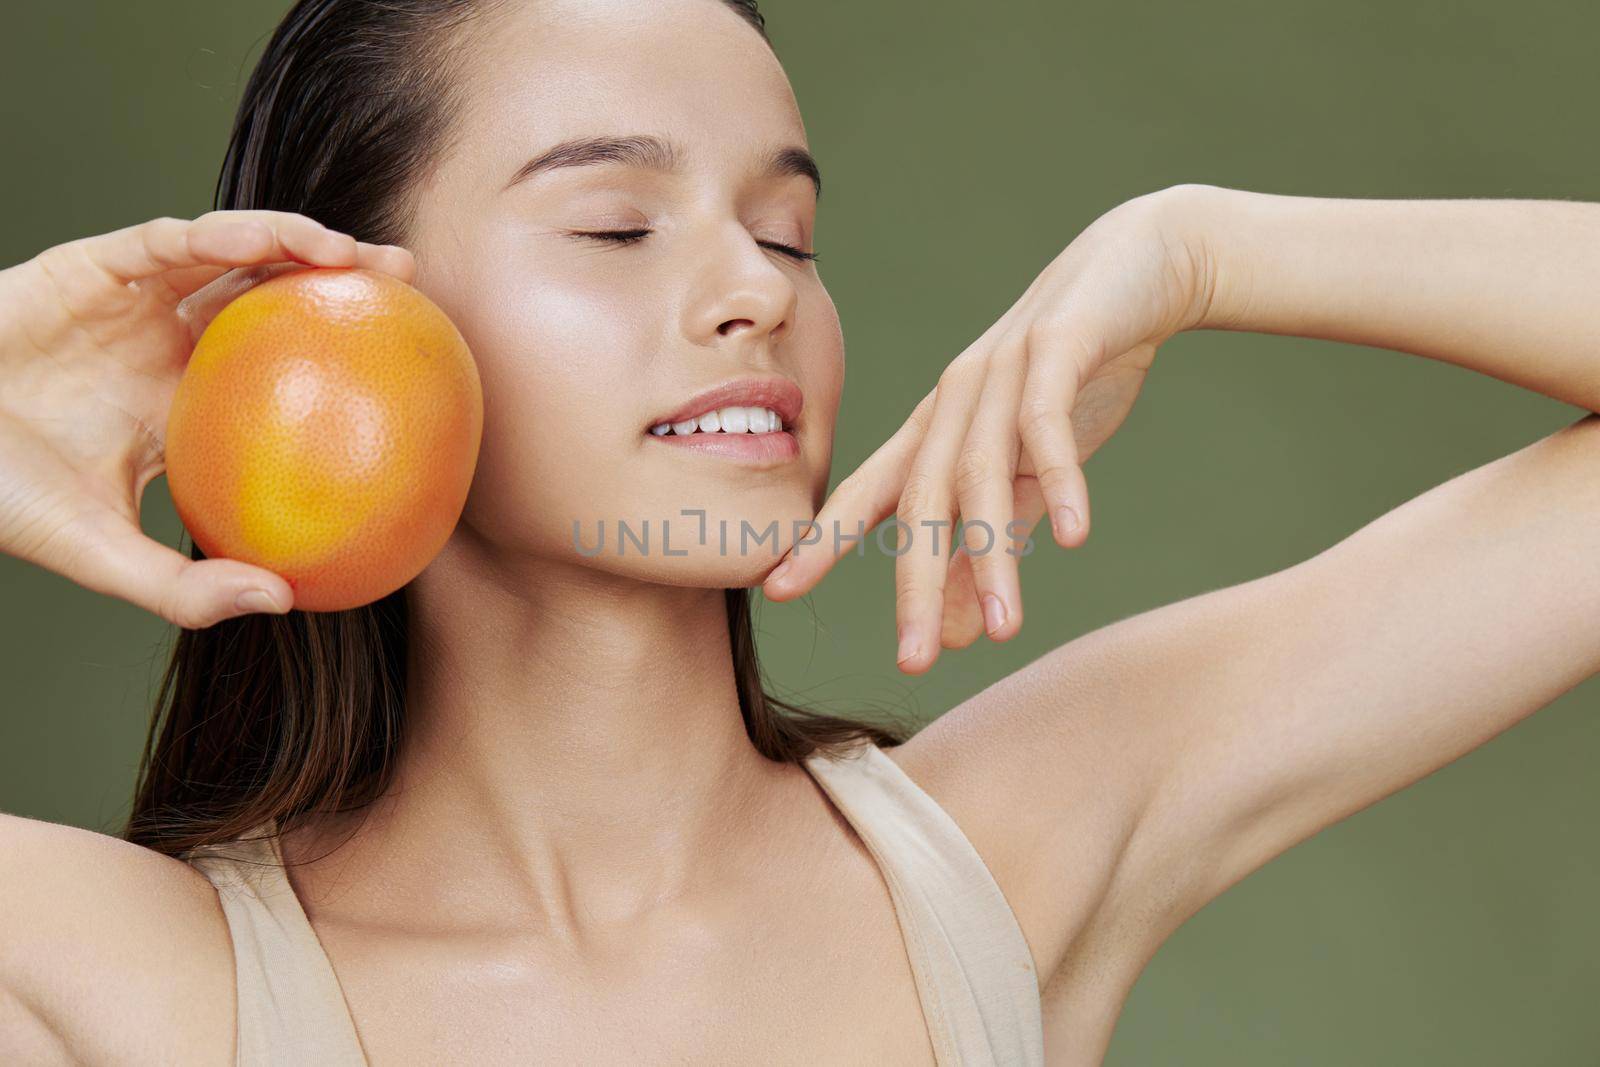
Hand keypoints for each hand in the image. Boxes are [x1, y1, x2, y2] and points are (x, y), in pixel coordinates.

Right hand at [0, 211, 414, 627]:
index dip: (341, 369)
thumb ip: (183, 586)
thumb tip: (286, 603)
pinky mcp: (95, 266)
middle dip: (343, 287)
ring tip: (361, 257)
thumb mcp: (102, 554)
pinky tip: (278, 240)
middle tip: (413, 289)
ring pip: (234, 257)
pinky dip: (226, 232)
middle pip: (275, 303)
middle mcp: (171, 347)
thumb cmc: (0, 498)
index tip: (411, 376)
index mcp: (185, 406)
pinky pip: (172, 240)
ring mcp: (136, 303)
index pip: (281, 377)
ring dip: (299, 244)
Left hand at [761, 184, 1216, 671]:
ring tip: (1006, 629)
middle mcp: (955, 398)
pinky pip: (1049, 422)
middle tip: (914, 661)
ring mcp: (1003, 369)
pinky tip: (1073, 537)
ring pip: (983, 472)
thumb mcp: (1027, 468)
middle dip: (915, 582)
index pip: (871, 491)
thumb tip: (960, 634)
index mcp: (937, 425)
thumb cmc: (1073, 375)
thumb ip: (991, 544)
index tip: (777, 589)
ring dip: (994, 553)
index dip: (825, 539)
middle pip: (922, 499)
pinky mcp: (1061, 345)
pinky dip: (1061, 480)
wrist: (1141, 266)